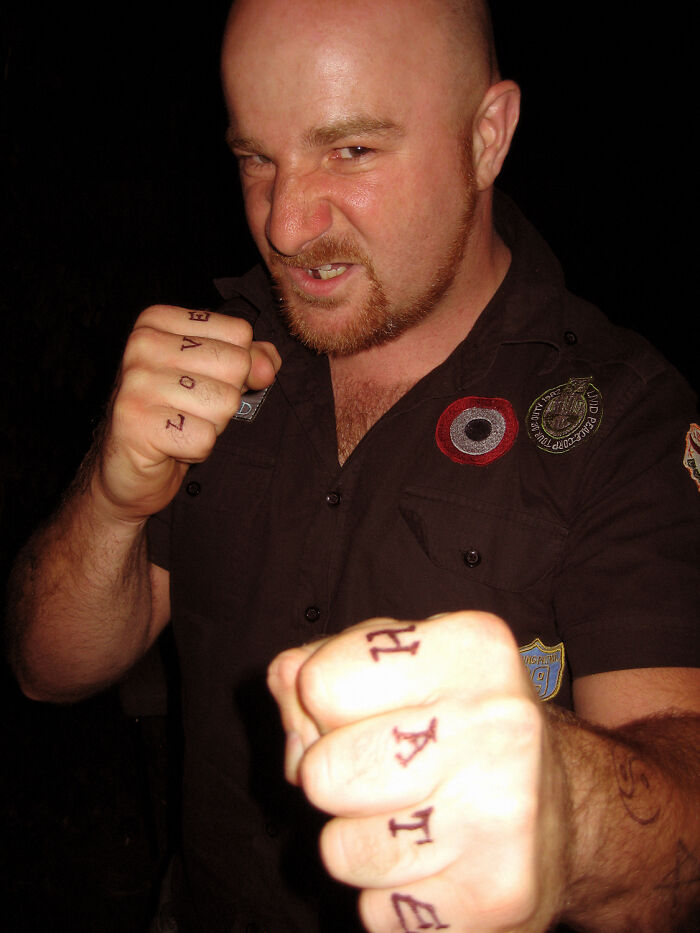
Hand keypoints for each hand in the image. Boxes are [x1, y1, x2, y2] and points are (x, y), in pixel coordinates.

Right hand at [93, 304, 279, 521]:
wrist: (126, 468)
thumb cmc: (175, 416)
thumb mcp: (215, 377)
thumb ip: (248, 361)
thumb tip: (269, 365)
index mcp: (158, 322)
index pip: (239, 332)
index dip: (236, 368)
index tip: (201, 382)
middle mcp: (142, 344)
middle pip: (235, 365)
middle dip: (225, 399)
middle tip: (190, 411)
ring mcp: (136, 382)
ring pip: (224, 403)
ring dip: (211, 426)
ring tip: (180, 426)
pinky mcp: (136, 423)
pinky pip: (204, 438)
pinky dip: (197, 450)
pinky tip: (171, 446)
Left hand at [268, 612, 566, 931]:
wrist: (561, 813)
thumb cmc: (456, 723)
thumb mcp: (400, 667)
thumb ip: (328, 661)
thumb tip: (283, 679)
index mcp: (473, 649)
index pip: (320, 684)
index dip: (321, 705)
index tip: (364, 713)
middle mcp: (499, 721)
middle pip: (323, 773)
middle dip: (334, 780)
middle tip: (384, 775)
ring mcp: (504, 812)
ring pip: (340, 852)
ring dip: (359, 844)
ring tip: (413, 820)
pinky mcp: (499, 895)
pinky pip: (377, 913)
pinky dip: (391, 898)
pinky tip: (436, 865)